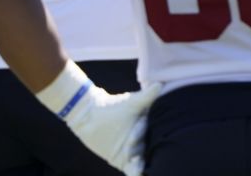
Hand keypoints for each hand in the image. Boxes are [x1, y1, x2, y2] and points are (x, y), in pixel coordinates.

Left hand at [35, 61, 161, 175]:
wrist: (90, 117)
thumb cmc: (111, 106)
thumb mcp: (130, 103)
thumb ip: (146, 97)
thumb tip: (160, 84)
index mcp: (148, 124)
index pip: (150, 131)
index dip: (140, 135)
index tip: (131, 139)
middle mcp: (144, 139)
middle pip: (149, 148)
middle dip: (144, 154)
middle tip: (137, 159)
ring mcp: (135, 151)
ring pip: (143, 161)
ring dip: (142, 166)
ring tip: (139, 170)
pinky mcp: (124, 161)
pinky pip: (133, 170)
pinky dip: (136, 174)